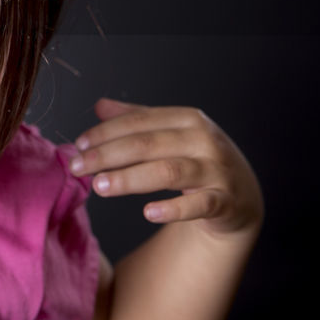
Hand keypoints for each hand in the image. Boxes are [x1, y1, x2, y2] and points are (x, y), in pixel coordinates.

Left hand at [70, 98, 263, 237]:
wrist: (242, 195)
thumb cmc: (197, 159)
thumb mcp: (170, 134)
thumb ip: (136, 120)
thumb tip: (99, 106)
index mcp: (186, 119)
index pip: (138, 122)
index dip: (105, 133)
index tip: (78, 145)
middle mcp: (203, 140)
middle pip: (147, 144)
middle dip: (108, 155)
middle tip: (77, 167)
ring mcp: (217, 170)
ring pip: (168, 171)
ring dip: (130, 178)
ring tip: (100, 186)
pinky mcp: (225, 201)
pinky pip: (199, 204)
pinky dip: (175, 208)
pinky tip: (149, 212)